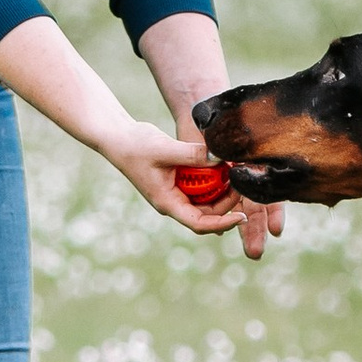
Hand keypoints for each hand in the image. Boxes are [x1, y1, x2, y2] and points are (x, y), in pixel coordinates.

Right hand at [101, 117, 249, 234]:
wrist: (118, 138)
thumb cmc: (136, 146)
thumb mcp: (166, 149)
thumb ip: (194, 155)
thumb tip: (222, 158)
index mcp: (168, 203)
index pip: (200, 223)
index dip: (224, 223)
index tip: (242, 215)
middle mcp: (173, 202)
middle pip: (208, 214)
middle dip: (227, 202)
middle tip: (240, 180)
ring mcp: (175, 193)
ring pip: (206, 200)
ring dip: (221, 190)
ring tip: (233, 171)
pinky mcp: (178, 181)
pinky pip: (201, 187)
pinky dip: (213, 179)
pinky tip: (223, 166)